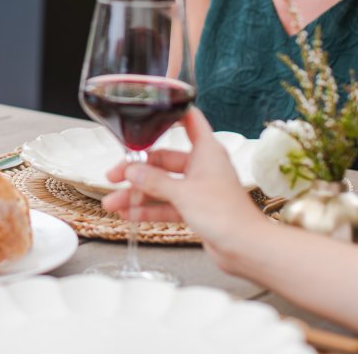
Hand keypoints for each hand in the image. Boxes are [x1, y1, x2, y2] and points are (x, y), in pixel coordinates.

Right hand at [102, 109, 267, 261]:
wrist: (245, 247)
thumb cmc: (225, 214)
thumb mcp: (183, 193)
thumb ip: (154, 181)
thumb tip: (131, 171)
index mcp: (206, 151)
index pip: (190, 120)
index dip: (171, 113)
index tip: (150, 110)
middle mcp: (202, 166)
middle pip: (163, 160)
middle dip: (137, 170)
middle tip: (114, 176)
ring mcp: (197, 188)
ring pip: (161, 186)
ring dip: (137, 194)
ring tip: (112, 203)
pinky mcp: (195, 209)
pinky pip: (166, 204)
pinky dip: (148, 209)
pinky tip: (128, 214)